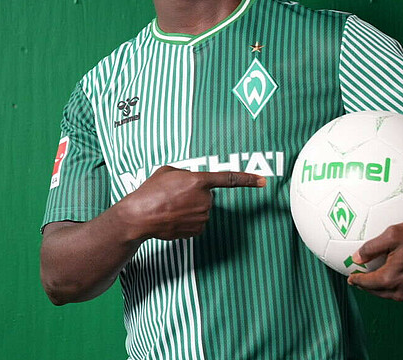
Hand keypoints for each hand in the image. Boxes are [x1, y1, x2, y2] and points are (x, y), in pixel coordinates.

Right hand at [119, 166, 265, 240]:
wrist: (140, 216)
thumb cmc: (150, 191)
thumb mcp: (168, 171)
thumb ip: (186, 174)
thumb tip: (191, 181)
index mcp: (199, 181)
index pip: (229, 179)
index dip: (248, 180)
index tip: (263, 181)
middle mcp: (204, 199)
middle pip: (207, 195)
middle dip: (195, 194)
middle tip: (173, 195)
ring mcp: (202, 216)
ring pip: (202, 209)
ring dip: (190, 207)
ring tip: (170, 206)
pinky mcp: (197, 230)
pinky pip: (198, 222)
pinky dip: (188, 220)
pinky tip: (173, 218)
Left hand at [346, 221, 402, 301]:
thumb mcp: (394, 234)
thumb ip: (372, 247)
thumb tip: (356, 257)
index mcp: (390, 278)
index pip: (367, 283)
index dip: (357, 279)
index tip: (350, 277)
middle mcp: (401, 291)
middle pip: (377, 292)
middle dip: (366, 286)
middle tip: (359, 280)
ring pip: (390, 295)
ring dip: (380, 289)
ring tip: (374, 281)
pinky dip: (394, 289)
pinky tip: (394, 281)